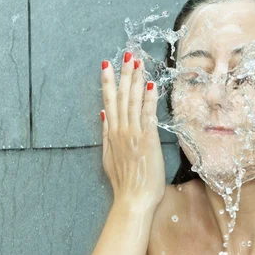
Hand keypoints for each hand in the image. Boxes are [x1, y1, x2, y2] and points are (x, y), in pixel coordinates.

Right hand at [100, 51, 165, 210]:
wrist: (133, 199)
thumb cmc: (125, 182)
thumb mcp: (109, 158)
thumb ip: (107, 136)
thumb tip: (104, 115)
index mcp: (112, 133)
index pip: (109, 101)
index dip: (108, 81)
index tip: (108, 64)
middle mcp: (121, 130)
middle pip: (121, 96)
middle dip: (123, 74)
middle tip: (126, 54)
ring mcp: (133, 133)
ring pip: (133, 101)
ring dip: (136, 80)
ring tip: (137, 62)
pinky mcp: (147, 139)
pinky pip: (148, 114)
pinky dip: (149, 99)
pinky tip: (150, 84)